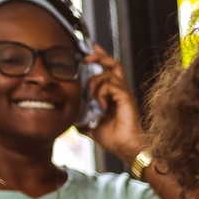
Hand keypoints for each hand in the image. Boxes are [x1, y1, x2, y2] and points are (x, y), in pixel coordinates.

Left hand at [83, 44, 144, 160]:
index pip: (109, 70)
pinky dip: (101, 94)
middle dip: (99, 56)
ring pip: (108, 73)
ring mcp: (123, 93)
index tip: (90, 51)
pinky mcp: (125, 97)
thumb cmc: (114, 139)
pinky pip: (109, 86)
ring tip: (91, 97)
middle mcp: (120, 91)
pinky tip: (101, 106)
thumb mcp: (92, 127)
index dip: (101, 58)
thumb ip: (83, 120)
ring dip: (94, 83)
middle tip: (86, 57)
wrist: (125, 147)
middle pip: (113, 63)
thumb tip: (72, 120)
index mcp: (114, 95)